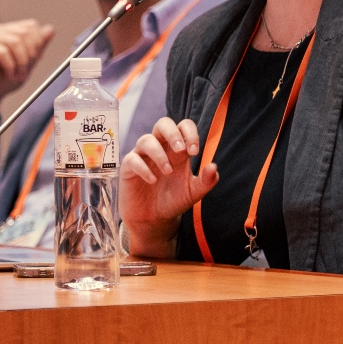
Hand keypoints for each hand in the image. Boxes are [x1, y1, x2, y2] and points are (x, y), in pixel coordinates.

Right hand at [0, 19, 55, 135]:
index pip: (30, 26)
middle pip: (24, 33)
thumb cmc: (4, 80)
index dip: (37, 43)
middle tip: (26, 71)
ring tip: (19, 76)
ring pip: (15, 42)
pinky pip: (3, 52)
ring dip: (21, 63)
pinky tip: (9, 76)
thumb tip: (51, 29)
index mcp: (10, 30)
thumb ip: (38, 46)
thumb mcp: (28, 62)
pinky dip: (10, 67)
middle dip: (30, 54)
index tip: (34, 62)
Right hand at [118, 118, 219, 257]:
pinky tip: (153, 180)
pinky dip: (143, 168)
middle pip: (163, 123)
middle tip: (180, 150)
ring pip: (146, 139)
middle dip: (172, 133)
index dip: (190, 133)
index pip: (183, 127)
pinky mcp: (128, 168)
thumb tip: (213, 167)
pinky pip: (132, 159)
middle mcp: (160, 148)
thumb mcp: (193, 192)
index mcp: (177, 150)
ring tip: (168, 171)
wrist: (154, 220)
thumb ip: (206, 181)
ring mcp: (143, 157)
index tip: (194, 152)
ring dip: (159, 153)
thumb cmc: (173, 200)